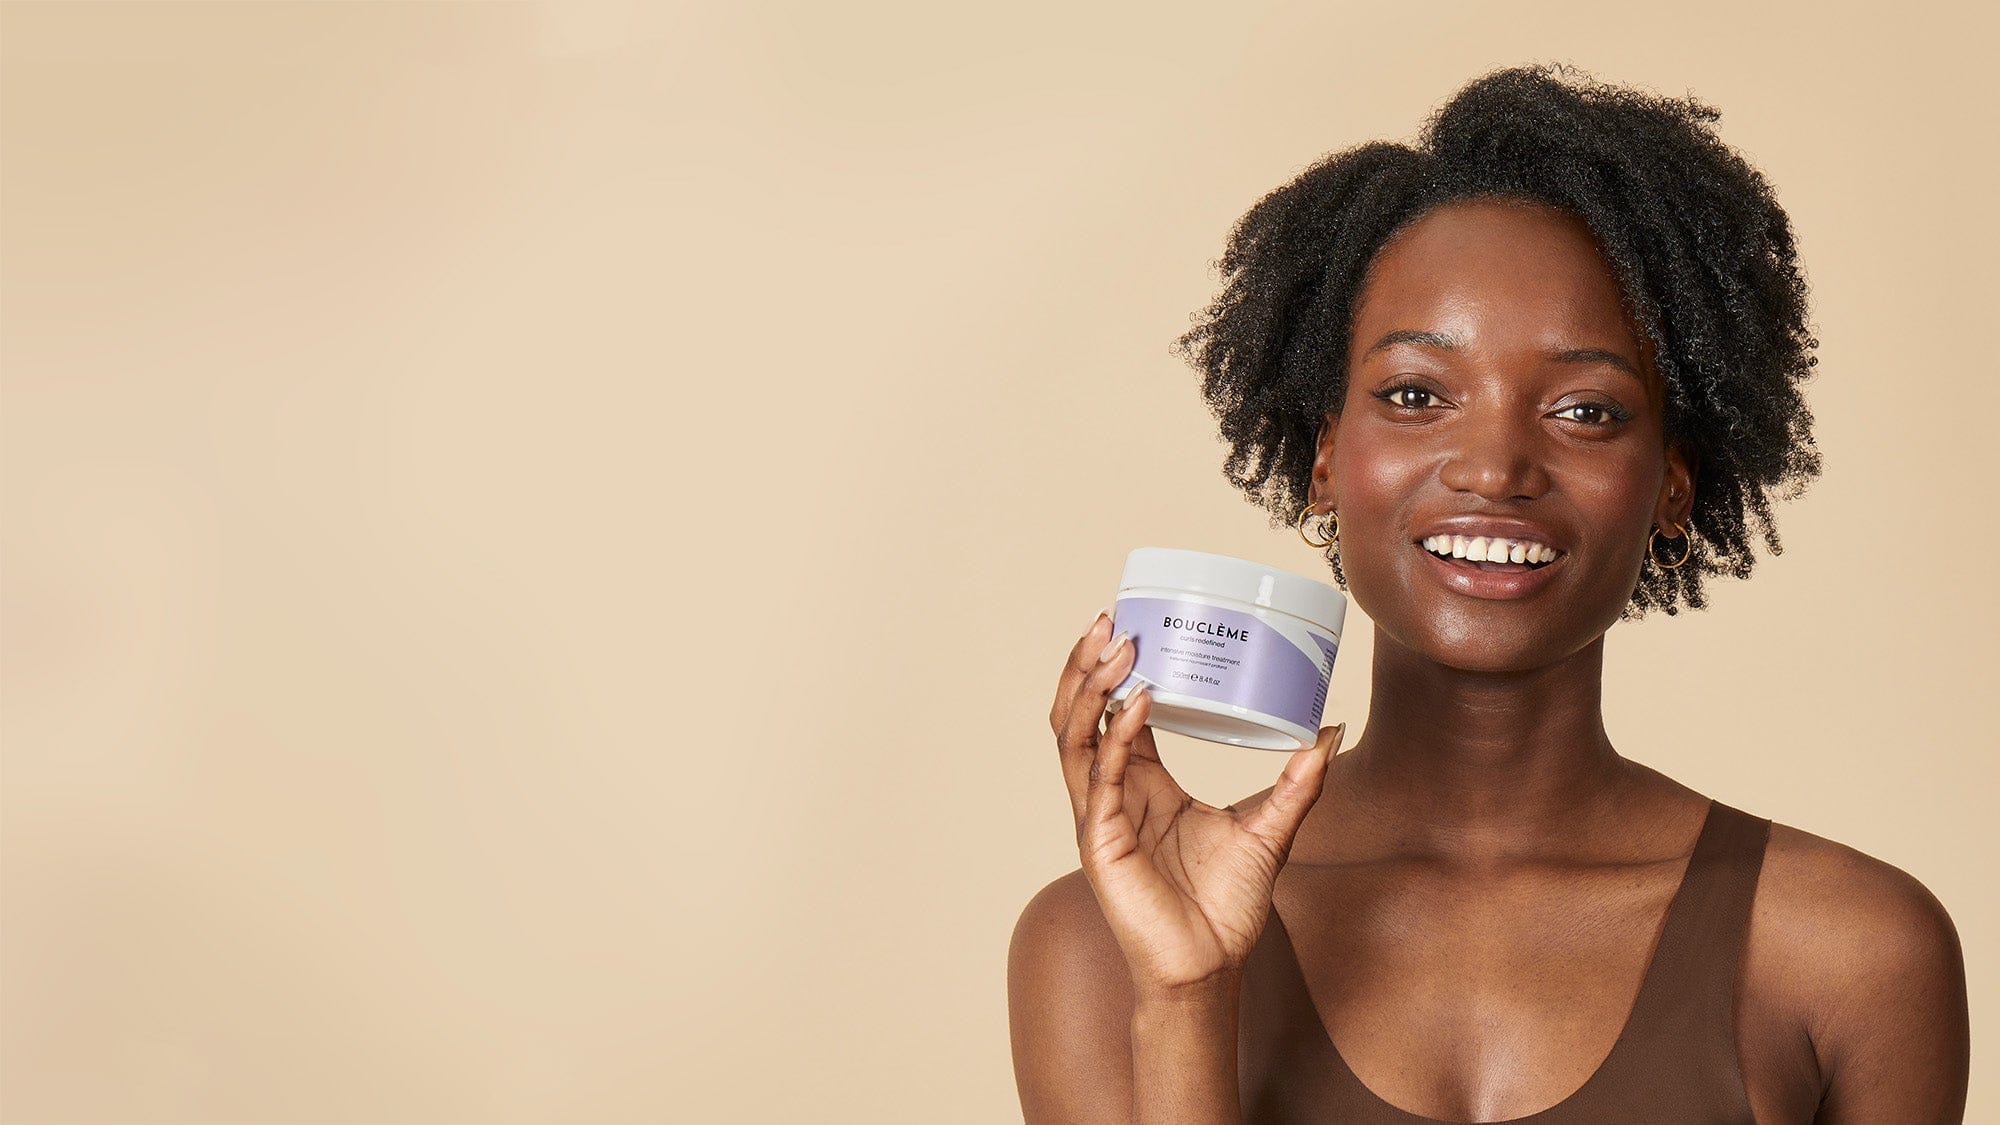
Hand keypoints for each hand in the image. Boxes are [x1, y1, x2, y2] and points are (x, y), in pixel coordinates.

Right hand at [1050, 611, 1344, 997]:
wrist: (1212, 967)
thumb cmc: (1226, 906)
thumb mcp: (1271, 826)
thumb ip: (1299, 780)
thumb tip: (1329, 728)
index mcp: (1142, 784)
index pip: (1115, 714)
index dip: (1115, 670)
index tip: (1132, 623)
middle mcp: (1113, 793)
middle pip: (1081, 714)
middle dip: (1088, 664)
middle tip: (1111, 617)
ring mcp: (1100, 815)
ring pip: (1074, 735)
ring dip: (1089, 686)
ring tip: (1114, 644)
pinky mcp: (1101, 841)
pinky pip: (1100, 776)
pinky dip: (1116, 734)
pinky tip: (1138, 702)